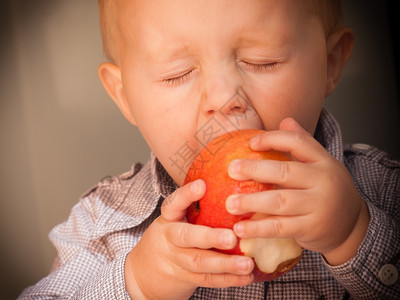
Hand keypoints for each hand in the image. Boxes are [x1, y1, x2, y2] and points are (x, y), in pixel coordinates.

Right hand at [125, 179, 253, 299]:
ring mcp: (176, 261)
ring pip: (200, 262)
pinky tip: (246, 277)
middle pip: (187, 237)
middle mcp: (169, 239)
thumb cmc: (169, 238)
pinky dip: (228, 279)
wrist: (142, 274)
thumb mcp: (173, 221)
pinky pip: (207, 279)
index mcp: (167, 219)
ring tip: (247, 263)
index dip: (186, 195)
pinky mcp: (185, 279)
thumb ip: (195, 209)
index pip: (173, 204)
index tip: (202, 185)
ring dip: (225, 264)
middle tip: (231, 237)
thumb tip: (233, 190)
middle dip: (210, 237)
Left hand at [226, 118, 369, 265]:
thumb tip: (285, 121)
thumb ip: (303, 145)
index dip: (273, 139)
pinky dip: (258, 228)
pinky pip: (280, 227)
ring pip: (280, 201)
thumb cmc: (326, 191)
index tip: (250, 143)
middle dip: (255, 170)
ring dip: (251, 202)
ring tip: (229, 203)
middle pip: (285, 172)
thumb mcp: (321, 165)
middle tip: (231, 169)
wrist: (352, 227)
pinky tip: (239, 229)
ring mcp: (318, 206)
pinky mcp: (311, 228)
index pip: (298, 142)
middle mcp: (323, 181)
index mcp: (323, 161)